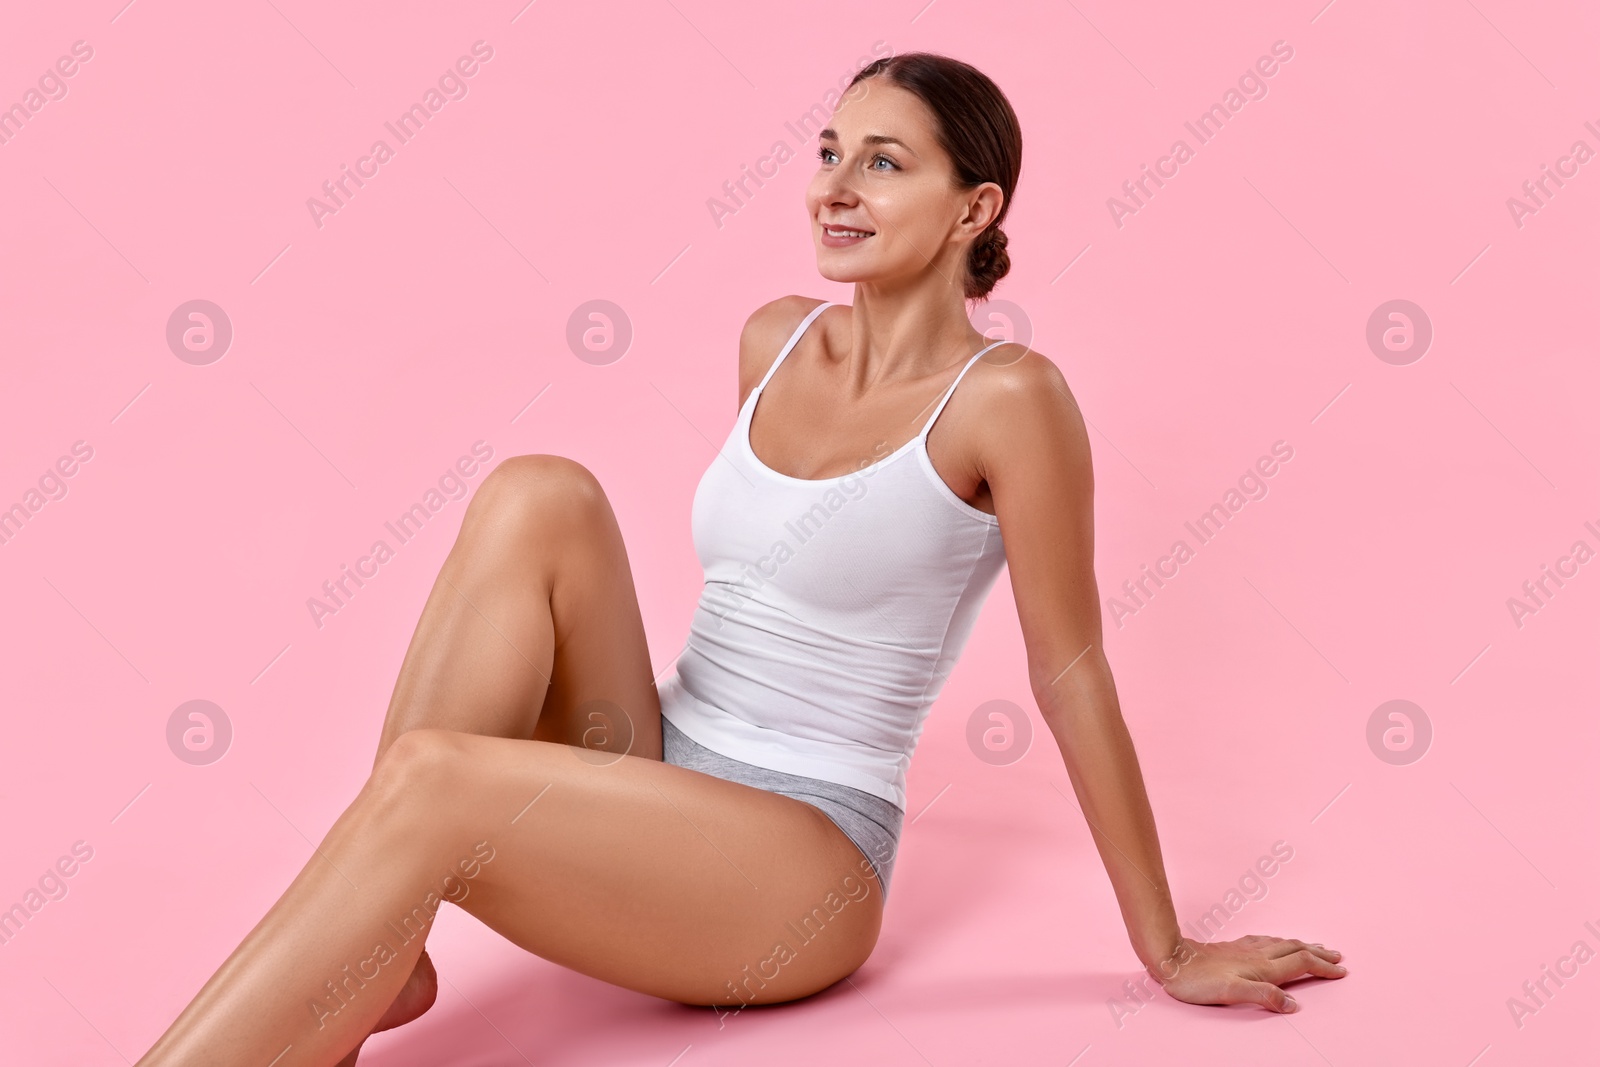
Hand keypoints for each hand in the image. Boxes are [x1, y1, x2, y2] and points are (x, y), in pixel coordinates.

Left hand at [1148, 935, 1346, 1012]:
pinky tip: (1277, 942)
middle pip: (1297, 950)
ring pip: (1283, 943)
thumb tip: (1294, 1005)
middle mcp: (1258, 954)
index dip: (1323, 968)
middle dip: (1320, 954)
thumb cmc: (1199, 981)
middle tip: (1339, 958)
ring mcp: (1246, 948)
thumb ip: (1264, 997)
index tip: (1342, 971)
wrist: (1171, 959)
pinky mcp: (1234, 946)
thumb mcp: (1232, 993)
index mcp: (1263, 967)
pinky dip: (1282, 941)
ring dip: (1304, 946)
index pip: (1302, 964)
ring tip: (1316, 948)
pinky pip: (1267, 940)